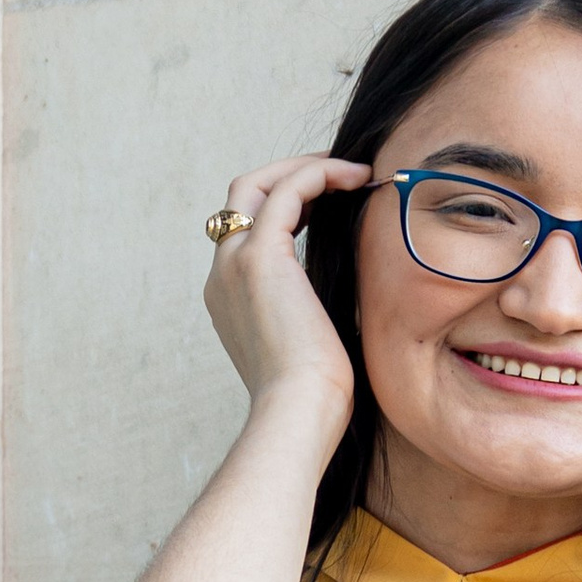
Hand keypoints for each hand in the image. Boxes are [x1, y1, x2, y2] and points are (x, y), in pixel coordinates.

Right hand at [204, 152, 372, 427]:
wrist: (297, 413)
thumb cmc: (314, 397)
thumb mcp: (311, 343)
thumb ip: (314, 310)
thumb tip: (352, 291)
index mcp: (230, 296)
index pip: (249, 229)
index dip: (290, 206)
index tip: (331, 203)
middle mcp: (223, 273)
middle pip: (244, 195)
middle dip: (291, 175)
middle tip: (339, 176)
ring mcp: (235, 262)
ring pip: (260, 183)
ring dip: (307, 168)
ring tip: (353, 172)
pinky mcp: (260, 256)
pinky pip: (288, 190)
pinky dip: (321, 175)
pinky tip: (358, 179)